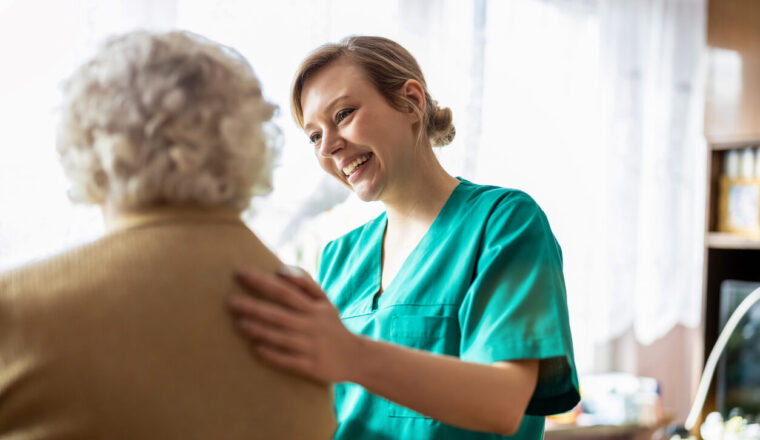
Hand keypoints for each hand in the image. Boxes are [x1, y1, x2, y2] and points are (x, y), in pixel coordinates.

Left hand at [228, 266, 359, 383]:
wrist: (356, 357)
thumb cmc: (332, 326)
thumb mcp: (324, 302)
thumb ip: (305, 284)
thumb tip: (280, 270)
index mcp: (314, 308)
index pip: (285, 291)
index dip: (262, 282)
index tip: (240, 273)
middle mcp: (312, 326)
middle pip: (280, 314)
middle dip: (255, 307)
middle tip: (230, 302)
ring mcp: (312, 347)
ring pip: (282, 337)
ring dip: (259, 330)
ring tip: (238, 323)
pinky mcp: (312, 366)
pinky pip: (289, 361)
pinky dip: (273, 354)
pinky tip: (256, 349)